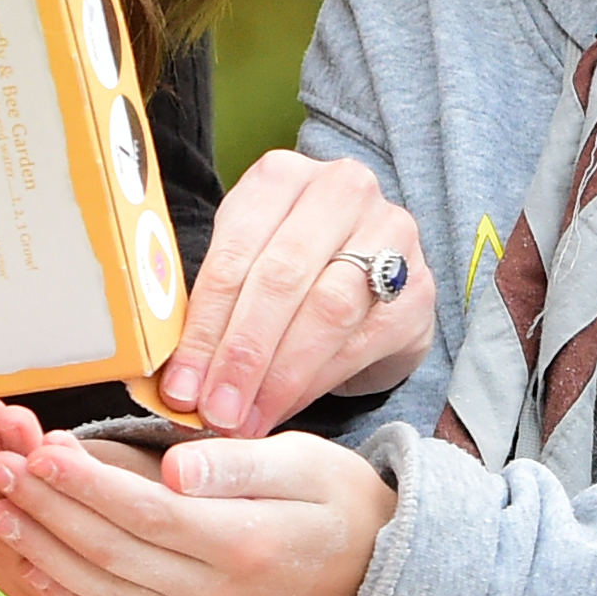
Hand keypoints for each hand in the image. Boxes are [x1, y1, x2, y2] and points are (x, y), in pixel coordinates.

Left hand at [0, 429, 392, 595]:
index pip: (147, 513)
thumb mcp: (305, 463)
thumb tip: (174, 467)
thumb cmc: (335, 504)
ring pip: (103, 591)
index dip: (86, 484)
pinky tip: (33, 562)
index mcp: (247, 546)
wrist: (368, 582)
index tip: (40, 449)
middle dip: (47, 508)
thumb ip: (235, 465)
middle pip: (113, 552)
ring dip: (43, 550)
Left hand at [159, 151, 433, 433]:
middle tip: (216, 410)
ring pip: (327, 309)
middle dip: (243, 354)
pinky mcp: (419, 285)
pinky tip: (288, 407)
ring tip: (248, 418)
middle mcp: (341, 190)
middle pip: (282, 277)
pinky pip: (363, 339)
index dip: (205, 325)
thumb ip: (215, 305)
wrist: (372, 273)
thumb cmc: (292, 269)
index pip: (234, 251)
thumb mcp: (247, 263)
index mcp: (281, 177)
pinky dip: (318, 380)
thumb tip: (177, 379)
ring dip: (281, 375)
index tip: (182, 385)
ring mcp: (390, 233)